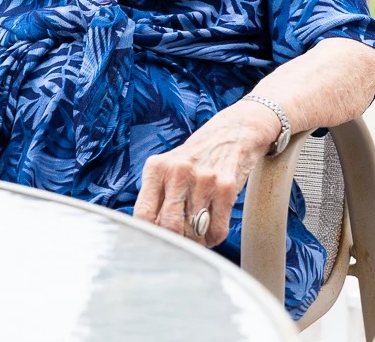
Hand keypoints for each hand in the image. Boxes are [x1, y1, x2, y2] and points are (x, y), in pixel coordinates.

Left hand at [132, 100, 280, 246]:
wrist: (232, 132)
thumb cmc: (195, 158)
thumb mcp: (168, 167)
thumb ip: (156, 195)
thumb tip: (149, 236)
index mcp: (157, 167)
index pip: (143, 214)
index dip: (149, 235)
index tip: (157, 241)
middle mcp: (178, 171)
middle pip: (168, 227)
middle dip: (176, 241)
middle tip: (182, 240)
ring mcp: (203, 179)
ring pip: (194, 232)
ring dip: (197, 241)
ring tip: (198, 231)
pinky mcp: (226, 187)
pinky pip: (216, 230)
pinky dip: (214, 237)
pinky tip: (213, 225)